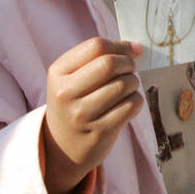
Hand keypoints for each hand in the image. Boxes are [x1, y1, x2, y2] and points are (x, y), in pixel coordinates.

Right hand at [41, 38, 143, 193]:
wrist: (62, 147)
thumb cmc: (75, 103)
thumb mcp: (72, 78)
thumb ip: (99, 58)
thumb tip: (137, 48)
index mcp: (57, 73)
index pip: (95, 46)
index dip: (120, 46)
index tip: (132, 51)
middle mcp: (66, 93)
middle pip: (110, 64)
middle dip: (128, 63)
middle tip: (130, 70)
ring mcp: (82, 114)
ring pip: (124, 85)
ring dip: (134, 82)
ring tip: (127, 88)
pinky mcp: (100, 131)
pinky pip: (131, 105)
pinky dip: (136, 100)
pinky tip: (128, 103)